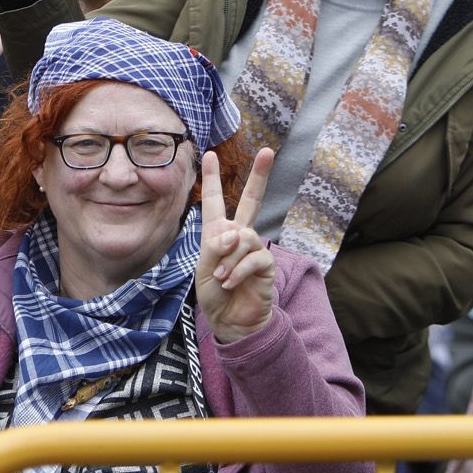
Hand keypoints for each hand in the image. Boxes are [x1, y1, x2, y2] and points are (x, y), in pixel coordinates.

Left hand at [196, 147, 276, 344]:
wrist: (230, 321)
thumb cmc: (215, 294)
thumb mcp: (204, 268)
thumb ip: (216, 247)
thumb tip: (236, 233)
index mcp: (218, 233)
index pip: (214, 201)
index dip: (213, 178)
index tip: (210, 154)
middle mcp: (238, 236)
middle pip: (252, 200)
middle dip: (260, 175)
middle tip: (268, 151)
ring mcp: (254, 248)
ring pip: (244, 238)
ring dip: (228, 260)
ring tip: (221, 278)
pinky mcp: (266, 264)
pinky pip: (253, 257)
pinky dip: (238, 271)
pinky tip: (231, 283)